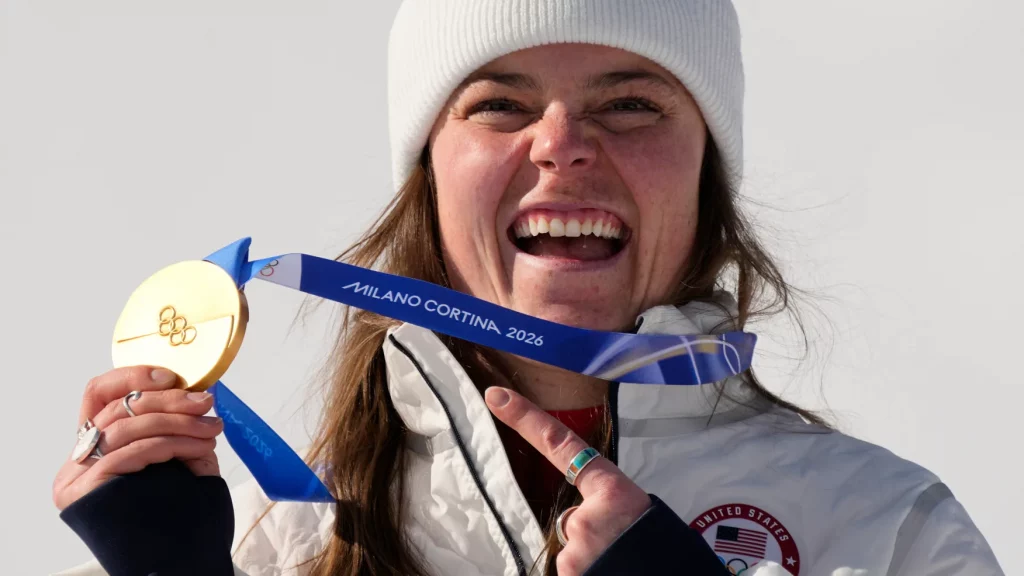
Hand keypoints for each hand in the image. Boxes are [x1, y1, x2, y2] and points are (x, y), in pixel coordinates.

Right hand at [53, 366, 223, 510]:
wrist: (179, 560)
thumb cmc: (178, 511)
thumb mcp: (176, 458)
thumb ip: (172, 426)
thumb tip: (197, 391)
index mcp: (93, 447)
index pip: (97, 394)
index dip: (132, 377)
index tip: (172, 376)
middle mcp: (77, 461)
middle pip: (117, 409)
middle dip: (168, 401)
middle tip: (206, 403)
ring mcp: (77, 478)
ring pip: (126, 428)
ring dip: (177, 423)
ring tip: (211, 429)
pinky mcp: (87, 492)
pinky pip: (131, 452)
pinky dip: (169, 443)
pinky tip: (198, 446)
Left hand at [485, 387, 651, 575]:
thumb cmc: (663, 549)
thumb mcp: (639, 515)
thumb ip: (606, 506)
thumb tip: (587, 521)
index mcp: (612, 491)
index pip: (559, 444)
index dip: (525, 418)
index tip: (497, 396)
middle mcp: (585, 516)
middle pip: (571, 518)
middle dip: (588, 534)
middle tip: (619, 546)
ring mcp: (575, 547)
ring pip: (571, 548)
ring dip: (590, 558)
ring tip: (618, 563)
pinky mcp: (568, 572)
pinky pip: (571, 569)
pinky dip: (586, 572)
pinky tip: (608, 571)